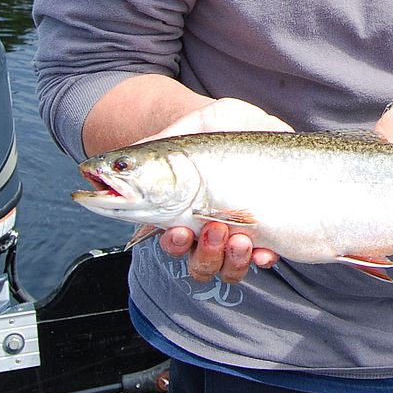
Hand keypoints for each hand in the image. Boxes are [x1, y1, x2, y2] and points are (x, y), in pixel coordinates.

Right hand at [148, 98, 289, 282]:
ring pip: (224, 268)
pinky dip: (260, 260)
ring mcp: (237, 232)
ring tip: (240, 237)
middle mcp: (209, 228)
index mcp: (185, 210)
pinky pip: (260, 260)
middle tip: (213, 229)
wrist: (260, 123)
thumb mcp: (196, 124)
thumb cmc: (222, 125)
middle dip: (204, 253)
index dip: (173, 243)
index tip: (179, 231)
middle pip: (198, 262)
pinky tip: (263, 250)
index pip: (172, 240)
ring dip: (230, 259)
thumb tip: (127, 156)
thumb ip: (163, 141)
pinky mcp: (266, 232)